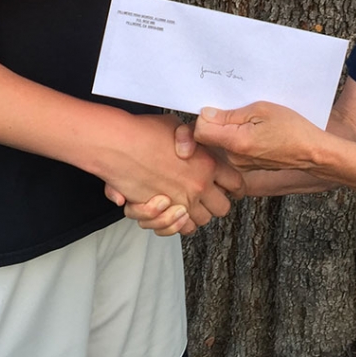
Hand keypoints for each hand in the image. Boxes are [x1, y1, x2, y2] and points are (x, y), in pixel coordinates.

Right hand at [105, 120, 243, 234]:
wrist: (118, 144)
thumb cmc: (144, 132)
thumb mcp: (177, 126)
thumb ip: (192, 137)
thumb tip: (194, 141)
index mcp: (208, 163)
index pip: (236, 183)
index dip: (235, 187)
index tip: (230, 189)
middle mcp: (198, 185)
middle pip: (222, 208)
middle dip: (216, 204)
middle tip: (206, 197)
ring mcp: (181, 201)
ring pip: (201, 221)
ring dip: (195, 215)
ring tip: (186, 204)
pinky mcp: (162, 212)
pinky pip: (179, 229)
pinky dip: (177, 224)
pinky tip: (171, 212)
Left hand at [194, 102, 321, 171]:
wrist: (311, 152)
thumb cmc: (292, 128)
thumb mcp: (261, 109)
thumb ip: (230, 114)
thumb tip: (205, 114)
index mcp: (237, 142)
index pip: (200, 131)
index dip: (204, 117)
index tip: (216, 107)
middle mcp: (234, 158)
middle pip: (208, 138)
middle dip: (215, 122)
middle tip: (233, 110)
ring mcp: (240, 164)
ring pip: (219, 143)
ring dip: (226, 130)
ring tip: (247, 120)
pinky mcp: (245, 166)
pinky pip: (231, 149)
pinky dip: (235, 138)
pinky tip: (252, 131)